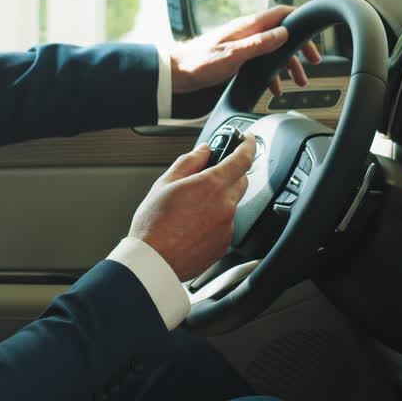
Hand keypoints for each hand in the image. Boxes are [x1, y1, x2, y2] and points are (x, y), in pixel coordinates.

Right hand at [127, 135, 255, 280]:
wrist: (153, 263)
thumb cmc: (154, 225)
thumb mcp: (165, 183)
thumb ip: (189, 162)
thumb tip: (203, 151)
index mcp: (212, 185)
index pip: (243, 158)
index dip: (248, 144)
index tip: (248, 139)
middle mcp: (225, 206)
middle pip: (240, 181)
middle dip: (228, 174)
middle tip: (206, 177)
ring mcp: (227, 227)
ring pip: (231, 204)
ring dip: (218, 200)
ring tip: (190, 209)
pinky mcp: (224, 244)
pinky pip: (225, 225)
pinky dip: (215, 221)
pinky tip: (192, 226)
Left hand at [169, 5, 322, 96]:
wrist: (176, 74)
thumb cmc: (198, 63)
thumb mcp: (233, 55)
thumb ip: (260, 43)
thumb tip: (284, 32)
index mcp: (248, 26)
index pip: (282, 13)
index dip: (301, 20)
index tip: (315, 33)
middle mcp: (248, 32)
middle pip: (282, 34)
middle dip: (299, 48)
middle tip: (313, 63)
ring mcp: (243, 44)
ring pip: (273, 51)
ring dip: (287, 66)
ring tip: (298, 82)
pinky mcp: (237, 57)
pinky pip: (262, 63)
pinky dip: (272, 75)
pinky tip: (274, 88)